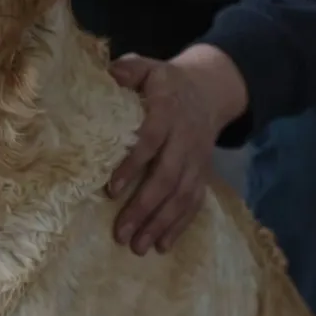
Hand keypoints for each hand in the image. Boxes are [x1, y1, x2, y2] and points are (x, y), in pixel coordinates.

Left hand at [107, 45, 247, 255]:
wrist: (209, 90)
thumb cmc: (165, 82)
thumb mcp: (147, 67)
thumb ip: (127, 70)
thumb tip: (107, 76)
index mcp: (168, 111)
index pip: (150, 140)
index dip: (133, 165)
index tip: (112, 189)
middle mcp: (185, 138)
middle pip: (167, 177)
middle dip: (144, 207)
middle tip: (120, 232)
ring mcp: (196, 159)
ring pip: (182, 195)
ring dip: (160, 223)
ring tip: (138, 247)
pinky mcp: (202, 173)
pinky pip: (194, 202)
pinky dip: (179, 225)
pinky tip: (162, 245)